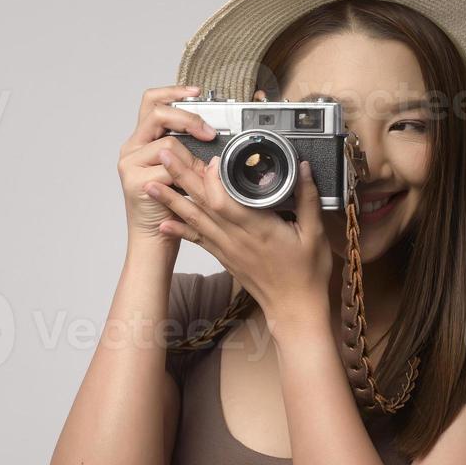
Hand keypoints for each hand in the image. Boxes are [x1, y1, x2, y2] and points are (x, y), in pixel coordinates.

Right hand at [116, 85, 219, 244]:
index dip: (173, 91)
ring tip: (200, 174)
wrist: (155, 240)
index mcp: (141, 140)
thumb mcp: (181, 171)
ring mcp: (130, 164)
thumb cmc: (171, 206)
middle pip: (157, 113)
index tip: (196, 92)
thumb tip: (212, 133)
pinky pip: (168, 168)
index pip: (152, 102)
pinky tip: (191, 187)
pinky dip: (186, 176)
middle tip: (209, 133)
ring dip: (191, 158)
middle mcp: (131, 148)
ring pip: (167, 143)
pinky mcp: (136, 181)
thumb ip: (187, 150)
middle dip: (188, 118)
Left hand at [148, 151, 332, 335]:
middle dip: (181, 177)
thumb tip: (303, 168)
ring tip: (150, 184)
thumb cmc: (305, 274)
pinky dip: (179, 230)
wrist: (294, 309)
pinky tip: (162, 222)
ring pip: (194, 219)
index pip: (226, 200)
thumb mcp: (315, 234)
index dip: (213, 178)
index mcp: (258, 228)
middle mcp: (236, 238)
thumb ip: (308, 198)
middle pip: (202, 203)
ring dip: (171, 200)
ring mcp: (227, 248)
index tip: (209, 157)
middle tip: (163, 155)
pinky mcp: (224, 257)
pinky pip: (197, 240)